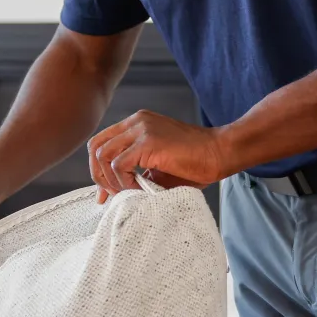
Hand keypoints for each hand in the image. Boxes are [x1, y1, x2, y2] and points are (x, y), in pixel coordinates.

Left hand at [87, 110, 231, 202]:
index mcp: (136, 124)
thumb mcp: (156, 166)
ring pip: (103, 155)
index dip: (97, 168)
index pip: (101, 141)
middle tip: (110, 195)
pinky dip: (124, 181)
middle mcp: (136, 122)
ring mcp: (141, 129)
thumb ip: (134, 172)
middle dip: (98, 175)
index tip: (104, 192)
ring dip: (110, 180)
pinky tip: (139, 188)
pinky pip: (119, 164)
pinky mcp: (149, 141)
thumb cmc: (195, 163)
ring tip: (127, 193)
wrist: (221, 153)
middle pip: (96, 146)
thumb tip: (111, 191)